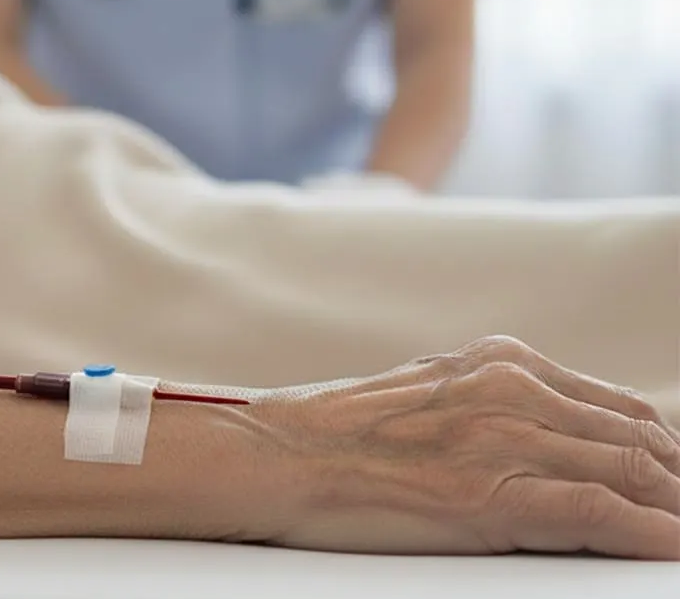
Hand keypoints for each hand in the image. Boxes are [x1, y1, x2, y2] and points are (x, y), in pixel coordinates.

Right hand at [251, 335, 679, 559]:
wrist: (277, 452)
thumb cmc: (337, 431)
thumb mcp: (426, 394)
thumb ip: (487, 403)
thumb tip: (534, 433)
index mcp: (499, 361)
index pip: (612, 406)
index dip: (660, 448)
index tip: (676, 478)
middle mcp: (513, 387)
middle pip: (636, 436)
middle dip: (678, 478)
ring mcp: (505, 438)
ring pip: (633, 471)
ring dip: (676, 505)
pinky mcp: (492, 494)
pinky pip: (601, 514)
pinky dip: (652, 534)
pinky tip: (674, 552)